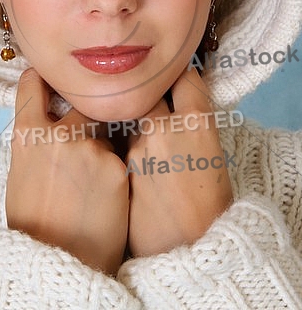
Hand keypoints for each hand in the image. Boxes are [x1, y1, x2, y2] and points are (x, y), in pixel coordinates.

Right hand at [6, 68, 128, 274]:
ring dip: (101, 144)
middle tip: (83, 138)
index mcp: (27, 136)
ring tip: (91, 182)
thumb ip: (36, 141)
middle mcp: (59, 135)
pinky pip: (118, 154)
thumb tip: (48, 120)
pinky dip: (114, 167)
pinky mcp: (118, 168)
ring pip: (103, 131)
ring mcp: (91, 150)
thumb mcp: (21, 174)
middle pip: (79, 104)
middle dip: (83, 115)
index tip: (51, 78)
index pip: (33, 85)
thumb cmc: (33, 223)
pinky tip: (105, 193)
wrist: (60, 266)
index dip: (43, 78)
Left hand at [127, 67, 232, 256]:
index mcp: (196, 122)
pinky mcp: (118, 166)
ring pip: (129, 116)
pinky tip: (124, 160)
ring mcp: (137, 146)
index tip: (173, 80)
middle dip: (148, 94)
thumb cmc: (211, 208)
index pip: (183, 77)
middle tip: (149, 104)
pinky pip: (117, 142)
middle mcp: (163, 127)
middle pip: (148, 92)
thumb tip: (174, 108)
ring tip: (141, 140)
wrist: (190, 252)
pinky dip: (119, 144)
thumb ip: (189, 126)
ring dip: (131, 121)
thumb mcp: (212, 157)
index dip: (178, 77)